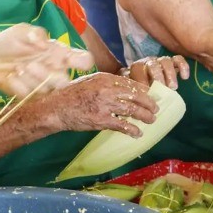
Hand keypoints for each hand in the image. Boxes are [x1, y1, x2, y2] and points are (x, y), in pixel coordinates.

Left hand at [0, 25, 93, 98]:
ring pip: (48, 90)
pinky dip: (19, 85)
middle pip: (66, 81)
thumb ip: (35, 33)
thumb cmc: (10, 43)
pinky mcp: (31, 97)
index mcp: (60, 54)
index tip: (71, 59)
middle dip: (47, 75)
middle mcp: (56, 71)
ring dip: (31, 79)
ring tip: (18, 68)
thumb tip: (44, 43)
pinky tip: (11, 76)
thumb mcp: (21, 31)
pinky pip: (31, 95)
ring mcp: (45, 86)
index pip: (84, 61)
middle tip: (29, 65)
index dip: (84, 62)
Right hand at [41, 73, 159, 136]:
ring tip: (151, 120)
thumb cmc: (72, 95)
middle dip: (149, 103)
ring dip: (145, 116)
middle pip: (135, 96)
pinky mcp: (101, 120)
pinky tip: (138, 133)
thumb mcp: (89, 81)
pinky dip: (133, 130)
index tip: (150, 96)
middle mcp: (106, 89)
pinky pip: (122, 125)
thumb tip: (125, 89)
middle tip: (155, 109)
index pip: (130, 83)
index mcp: (105, 78)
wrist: (56, 108)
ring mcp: (104, 105)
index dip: (143, 91)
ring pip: (132, 110)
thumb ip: (106, 83)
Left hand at [127, 54, 189, 88]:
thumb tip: (139, 102)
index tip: (147, 92)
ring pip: (166, 61)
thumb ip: (137, 93)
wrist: (150, 79)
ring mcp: (161, 60)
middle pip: (153, 65)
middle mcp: (150, 61)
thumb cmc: (143, 87)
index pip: (138, 70)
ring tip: (173, 87)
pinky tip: (185, 77)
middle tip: (163, 89)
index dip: (142, 80)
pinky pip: (179, 59)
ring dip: (170, 74)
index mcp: (138, 67)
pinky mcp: (173, 61)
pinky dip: (183, 67)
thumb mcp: (137, 89)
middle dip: (158, 77)